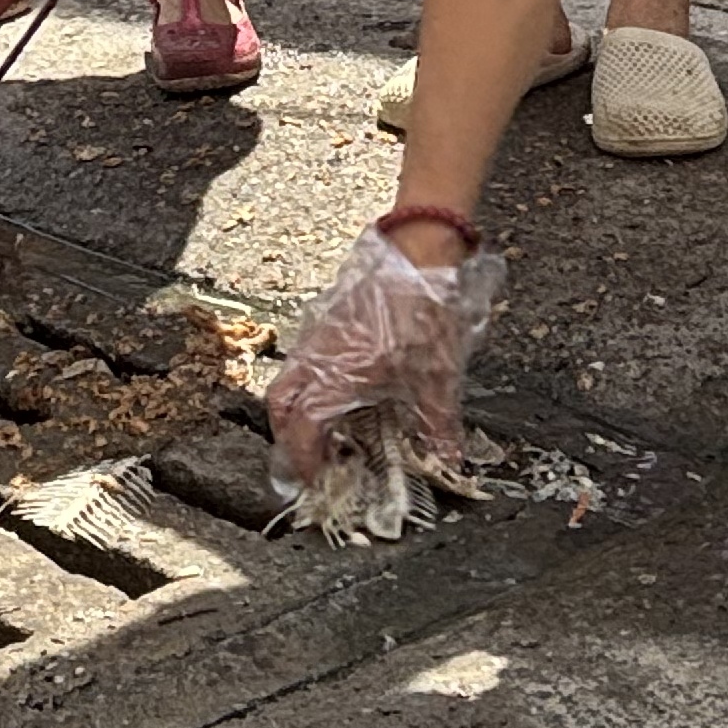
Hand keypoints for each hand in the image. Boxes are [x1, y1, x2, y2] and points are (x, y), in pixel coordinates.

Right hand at [264, 225, 504, 506]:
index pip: (302, 427)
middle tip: (313, 461)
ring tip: (330, 431)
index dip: (305, 460)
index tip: (317, 482)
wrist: (420, 246)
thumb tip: (448, 460)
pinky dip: (313, 384)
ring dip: (300, 410)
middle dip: (288, 437)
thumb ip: (438, 425)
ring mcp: (318, 332)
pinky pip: (305, 358)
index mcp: (337, 373)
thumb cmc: (424, 306)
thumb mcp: (438, 375)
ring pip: (289, 379)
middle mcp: (317, 354)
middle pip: (280, 403)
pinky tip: (344, 392)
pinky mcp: (328, 318)